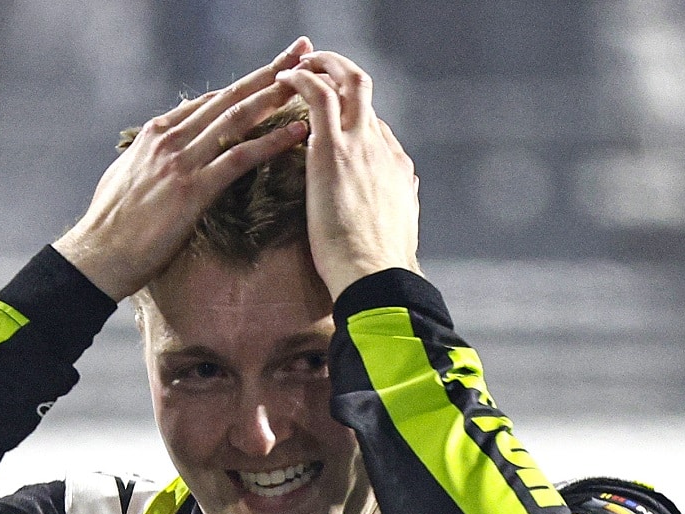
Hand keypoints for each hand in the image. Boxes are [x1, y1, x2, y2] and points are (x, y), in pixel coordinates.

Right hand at [54, 38, 314, 300]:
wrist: (97, 255)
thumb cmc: (111, 224)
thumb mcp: (127, 176)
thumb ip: (151, 156)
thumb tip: (162, 149)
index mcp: (157, 133)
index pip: (210, 101)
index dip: (244, 84)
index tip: (273, 71)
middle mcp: (171, 138)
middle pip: (230, 97)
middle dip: (269, 72)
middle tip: (302, 50)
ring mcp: (181, 161)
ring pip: (238, 119)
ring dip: (276, 96)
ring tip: (309, 80)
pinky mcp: (192, 189)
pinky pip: (240, 158)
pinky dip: (272, 142)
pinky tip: (298, 132)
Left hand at [276, 51, 419, 299]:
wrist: (375, 277)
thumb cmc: (377, 268)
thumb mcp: (396, 229)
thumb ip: (396, 204)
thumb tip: (400, 193)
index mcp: (395, 166)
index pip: (372, 122)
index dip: (349, 110)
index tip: (325, 110)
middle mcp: (381, 146)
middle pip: (365, 89)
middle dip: (339, 69)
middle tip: (314, 66)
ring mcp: (360, 144)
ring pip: (346, 82)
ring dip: (320, 65)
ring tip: (293, 65)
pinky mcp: (334, 150)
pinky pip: (319, 96)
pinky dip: (302, 79)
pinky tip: (284, 79)